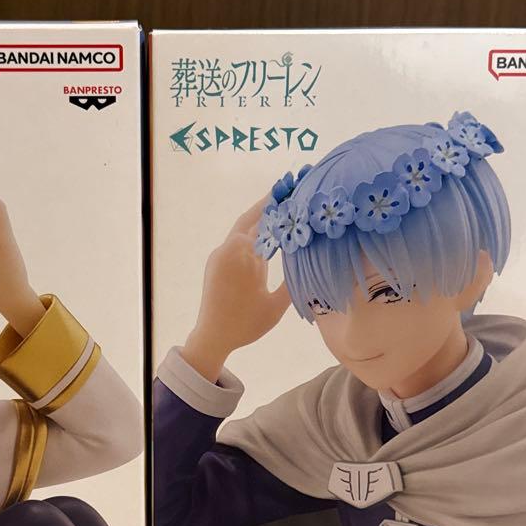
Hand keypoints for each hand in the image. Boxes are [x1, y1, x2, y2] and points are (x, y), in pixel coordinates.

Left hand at [181, 196, 290, 380]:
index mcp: (243, 255)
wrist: (212, 337)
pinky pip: (237, 241)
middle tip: (290, 189)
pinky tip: (268, 234)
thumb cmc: (245, 324)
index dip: (282, 206)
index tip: (298, 191)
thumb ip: (294, 281)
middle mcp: (229, 249)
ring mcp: (220, 255)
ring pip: (243, 229)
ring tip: (283, 208)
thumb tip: (314, 261)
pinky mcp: (217, 262)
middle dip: (270, 204)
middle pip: (252, 219)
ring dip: (261, 219)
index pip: (266, 223)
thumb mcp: (275, 305)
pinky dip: (252, 233)